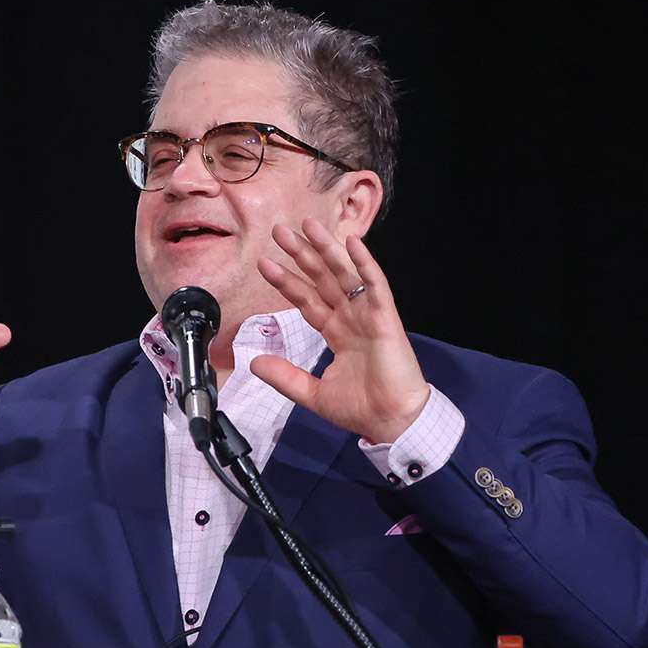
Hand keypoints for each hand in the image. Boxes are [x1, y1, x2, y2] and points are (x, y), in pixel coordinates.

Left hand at [250, 219, 427, 443]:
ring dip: (328, 249)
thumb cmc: (361, 408)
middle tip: (280, 231)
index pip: (307, 300)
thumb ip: (285, 377)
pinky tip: (353, 244)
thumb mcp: (313, 393)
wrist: (392, 422)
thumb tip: (255, 363)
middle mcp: (351, 319)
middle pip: (322, 279)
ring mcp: (369, 316)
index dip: (286, 281)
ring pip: (345, 275)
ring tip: (309, 225)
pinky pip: (376, 286)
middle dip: (301, 255)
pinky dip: (366, 264)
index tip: (264, 263)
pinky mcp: (386, 320)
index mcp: (337, 332)